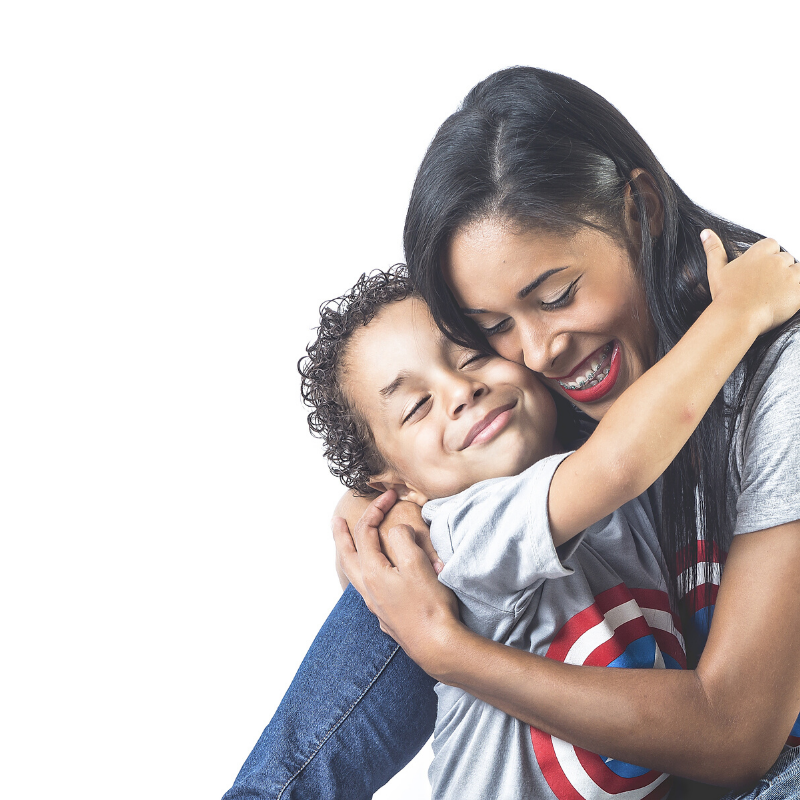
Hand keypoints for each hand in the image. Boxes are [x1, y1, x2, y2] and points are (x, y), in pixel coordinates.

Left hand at [333, 491, 460, 673]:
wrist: (438, 647)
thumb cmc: (430, 606)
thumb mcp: (417, 564)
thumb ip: (402, 540)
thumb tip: (396, 531)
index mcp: (373, 573)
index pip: (366, 532)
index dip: (376, 509)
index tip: (389, 495)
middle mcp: (368, 590)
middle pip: (347, 556)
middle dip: (341, 536)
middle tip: (336, 521)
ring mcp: (376, 606)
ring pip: (355, 575)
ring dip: (351, 556)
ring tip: (351, 546)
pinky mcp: (388, 618)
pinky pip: (368, 590)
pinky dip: (365, 574)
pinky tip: (375, 578)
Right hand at [703, 230, 799, 335]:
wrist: (736, 317)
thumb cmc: (725, 296)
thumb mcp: (716, 271)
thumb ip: (714, 249)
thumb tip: (706, 233)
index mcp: (758, 253)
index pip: (772, 244)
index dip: (768, 256)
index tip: (761, 270)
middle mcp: (775, 261)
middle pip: (786, 258)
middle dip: (779, 270)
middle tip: (766, 286)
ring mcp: (789, 276)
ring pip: (798, 271)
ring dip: (791, 280)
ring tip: (776, 293)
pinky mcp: (798, 291)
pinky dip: (796, 293)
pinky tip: (784, 300)